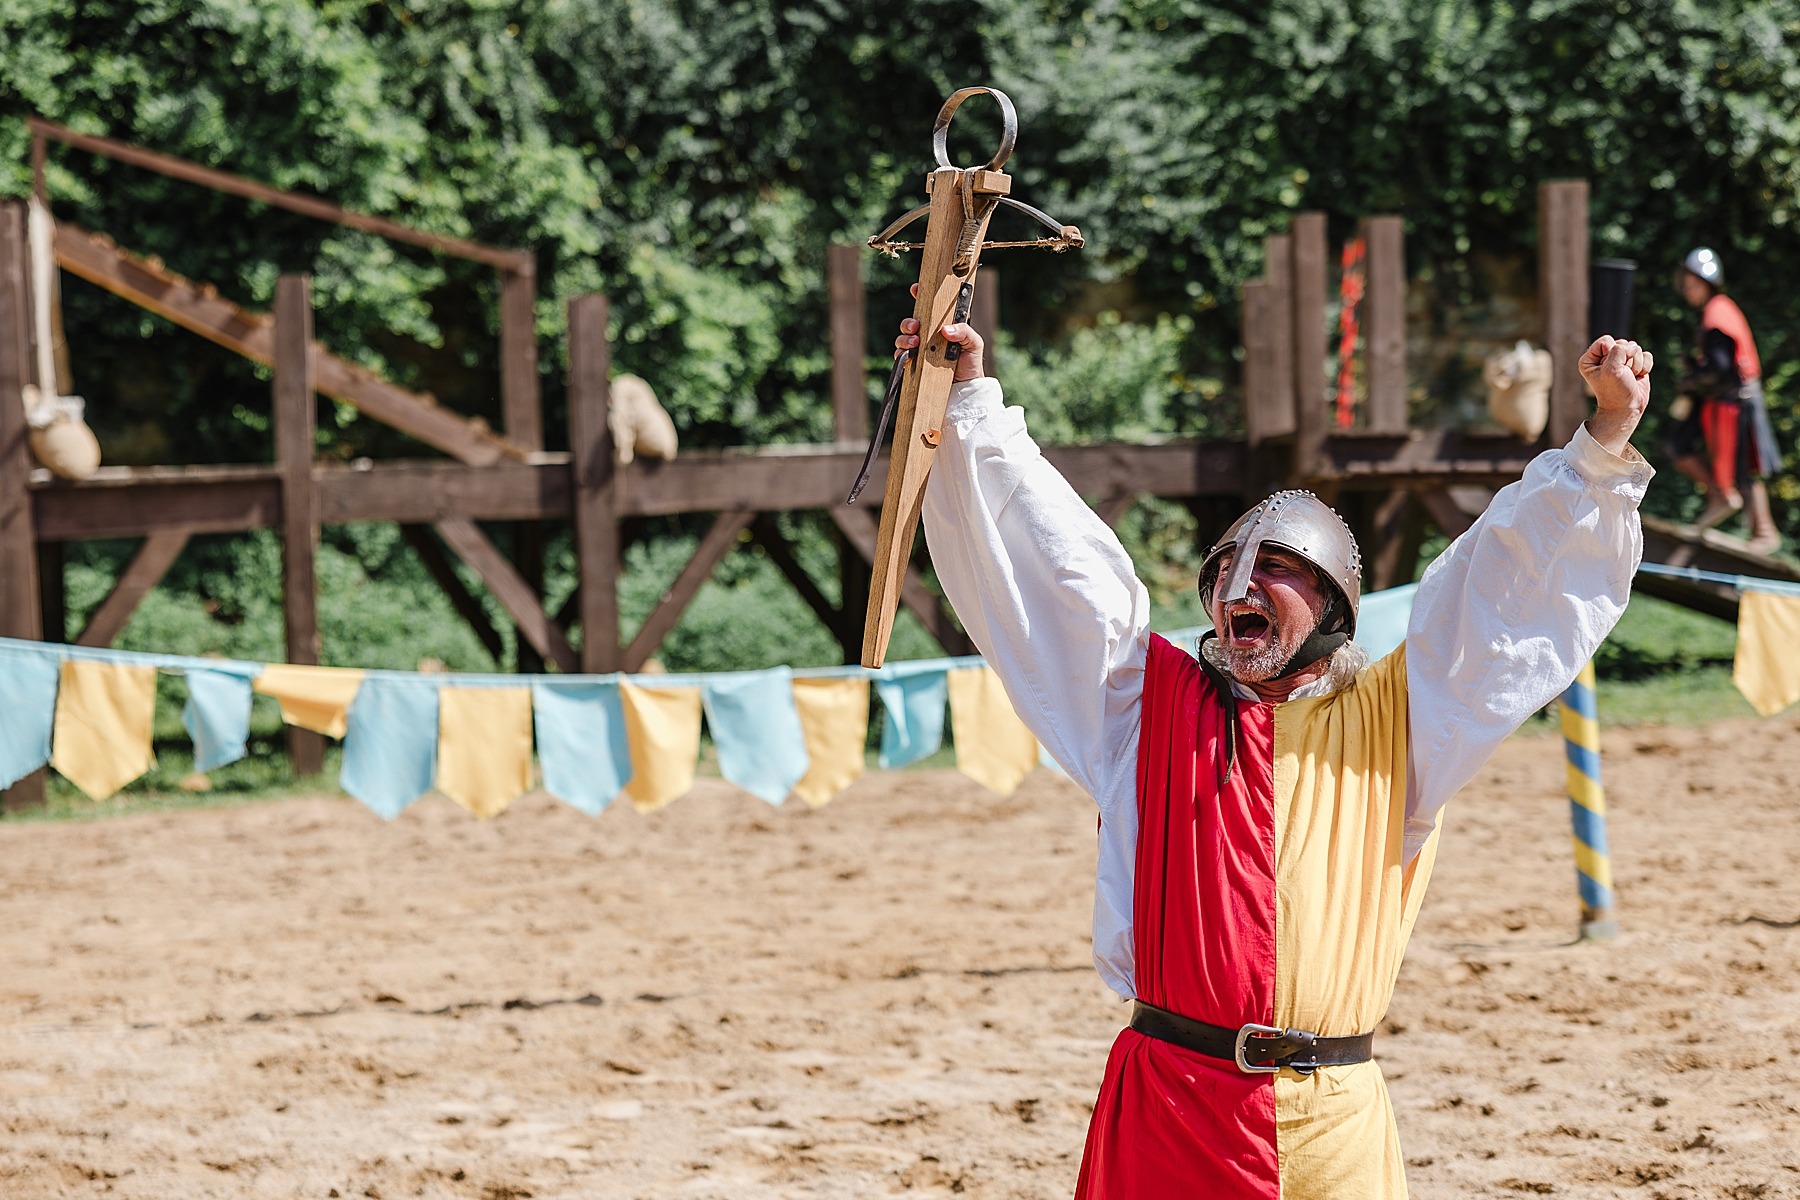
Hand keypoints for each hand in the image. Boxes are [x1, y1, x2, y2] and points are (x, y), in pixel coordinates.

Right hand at [893, 282, 985, 383]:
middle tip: (915, 326)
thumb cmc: (971, 363)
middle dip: (909, 322)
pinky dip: (901, 353)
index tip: (915, 289)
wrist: (965, 389)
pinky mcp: (914, 365)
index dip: (921, 296)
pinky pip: (901, 355)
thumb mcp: (974, 343)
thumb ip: (964, 331)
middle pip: (912, 322)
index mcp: (942, 326)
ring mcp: (920, 350)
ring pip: (903, 337)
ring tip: (915, 343)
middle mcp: (929, 336)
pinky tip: (908, 354)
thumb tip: (945, 329)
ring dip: (905, 337)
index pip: (930, 308)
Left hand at [1577, 335, 1651, 456]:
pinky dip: (1645, 367)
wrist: (1627, 408)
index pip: (1606, 340)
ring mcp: (1621, 360)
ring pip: (1636, 348)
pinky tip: (1637, 377)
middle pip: (1622, 343)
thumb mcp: (1611, 369)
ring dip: (1636, 364)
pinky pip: (1646, 355)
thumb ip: (1619, 350)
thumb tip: (1633, 346)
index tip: (1610, 369)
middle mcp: (1605, 357)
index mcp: (1590, 359)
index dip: (1612, 353)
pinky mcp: (1636, 364)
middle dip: (1626, 359)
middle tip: (1622, 375)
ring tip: (1629, 377)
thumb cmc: (1615, 391)